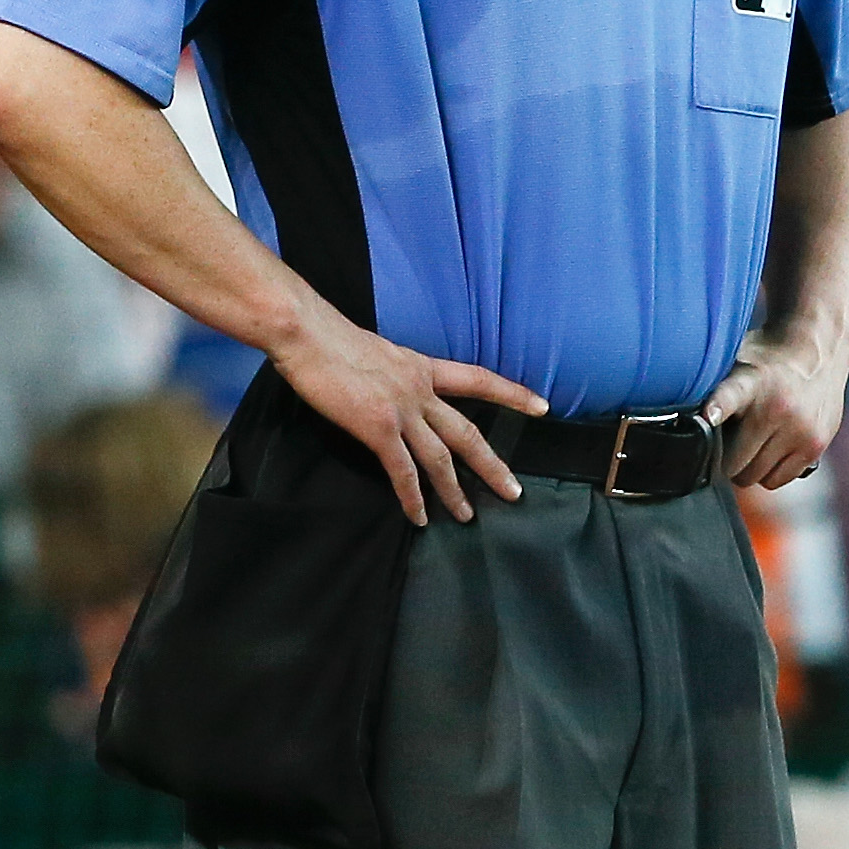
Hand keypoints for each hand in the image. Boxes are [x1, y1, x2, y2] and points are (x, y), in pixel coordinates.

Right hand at [276, 306, 543, 524]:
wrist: (306, 332)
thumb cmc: (329, 339)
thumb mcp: (377, 352)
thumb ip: (393, 374)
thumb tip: (390, 388)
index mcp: (422, 368)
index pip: (479, 379)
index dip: (513, 394)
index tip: (543, 407)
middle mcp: (420, 389)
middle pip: (468, 432)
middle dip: (492, 465)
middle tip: (514, 492)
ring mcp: (402, 410)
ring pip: (441, 457)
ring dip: (454, 490)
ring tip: (467, 516)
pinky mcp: (377, 427)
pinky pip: (402, 470)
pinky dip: (412, 497)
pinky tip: (420, 516)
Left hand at [705, 320, 848, 488]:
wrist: (818, 349)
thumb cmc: (766, 363)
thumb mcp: (735, 362)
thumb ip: (710, 391)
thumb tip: (677, 419)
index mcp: (750, 382)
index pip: (731, 396)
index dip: (717, 407)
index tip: (708, 415)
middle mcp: (777, 407)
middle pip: (734, 464)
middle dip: (728, 457)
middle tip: (733, 438)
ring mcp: (800, 430)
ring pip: (757, 477)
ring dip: (751, 466)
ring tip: (756, 442)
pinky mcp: (815, 446)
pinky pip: (778, 480)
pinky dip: (772, 470)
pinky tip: (775, 447)